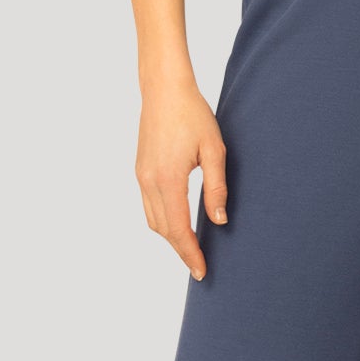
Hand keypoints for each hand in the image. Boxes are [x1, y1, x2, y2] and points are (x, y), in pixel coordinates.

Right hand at [135, 78, 227, 278]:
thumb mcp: (214, 150)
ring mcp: (141, 176)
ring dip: (170, 237)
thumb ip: (217, 187)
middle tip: (199, 266)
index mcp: (168, 179)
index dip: (190, 253)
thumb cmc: (193, 115)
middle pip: (163, 230)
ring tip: (190, 249)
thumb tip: (219, 220)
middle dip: (181, 250)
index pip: (178, 229)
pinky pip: (149, 205)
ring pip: (153, 220)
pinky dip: (162, 221)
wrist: (164, 89)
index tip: (202, 271)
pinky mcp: (140, 170)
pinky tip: (178, 223)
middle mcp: (149, 181)